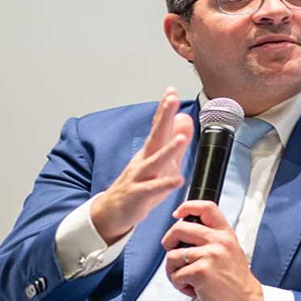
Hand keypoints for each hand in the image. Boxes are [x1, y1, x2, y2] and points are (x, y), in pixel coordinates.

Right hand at [90, 87, 193, 243]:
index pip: (159, 126)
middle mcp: (144, 159)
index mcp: (150, 151)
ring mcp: (140, 176)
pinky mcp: (138, 194)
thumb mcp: (161, 163)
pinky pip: (152, 189)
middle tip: (171, 98)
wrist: (113, 210)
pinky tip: (178, 180)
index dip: (165, 109)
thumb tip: (186, 121)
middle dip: (164, 116)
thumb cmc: (140, 185)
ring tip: (180, 138)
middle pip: (156, 135)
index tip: (171, 90)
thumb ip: (175, 142)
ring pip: (154, 161)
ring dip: (168, 149)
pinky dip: (165, 184)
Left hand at [162, 200, 263, 300]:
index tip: (177, 214)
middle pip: (179, 228)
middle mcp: (218, 241)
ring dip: (173, 270)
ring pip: (172, 255)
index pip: (206, 207)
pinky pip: (176, 274)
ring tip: (186, 279)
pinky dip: (179, 284)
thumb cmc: (234, 278)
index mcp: (225, 233)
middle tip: (172, 253)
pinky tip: (191, 288)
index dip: (187, 206)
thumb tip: (183, 232)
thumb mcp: (229, 249)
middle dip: (168, 241)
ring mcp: (209, 255)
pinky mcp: (201, 272)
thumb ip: (212, 238)